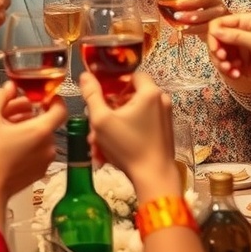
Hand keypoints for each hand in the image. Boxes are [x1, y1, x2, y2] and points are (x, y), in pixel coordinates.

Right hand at [0, 83, 66, 200]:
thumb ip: (0, 96)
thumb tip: (10, 87)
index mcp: (41, 130)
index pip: (60, 109)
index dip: (53, 99)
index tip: (40, 97)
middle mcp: (48, 146)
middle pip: (45, 122)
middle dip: (28, 113)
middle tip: (8, 112)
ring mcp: (44, 161)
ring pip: (40, 137)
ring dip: (26, 129)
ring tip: (4, 130)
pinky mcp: (38, 173)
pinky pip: (37, 151)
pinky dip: (27, 145)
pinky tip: (8, 146)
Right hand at [80, 71, 179, 201]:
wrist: (154, 177)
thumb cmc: (128, 146)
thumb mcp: (102, 120)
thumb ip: (92, 95)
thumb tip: (85, 76)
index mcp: (149, 92)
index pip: (132, 74)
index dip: (115, 83)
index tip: (101, 96)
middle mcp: (161, 100)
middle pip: (131, 95)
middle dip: (110, 109)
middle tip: (96, 124)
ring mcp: (165, 117)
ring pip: (135, 112)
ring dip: (116, 123)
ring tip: (99, 142)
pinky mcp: (165, 132)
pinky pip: (143, 124)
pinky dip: (128, 131)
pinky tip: (113, 148)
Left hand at [173, 0, 227, 36]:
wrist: (214, 30)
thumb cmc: (197, 14)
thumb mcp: (189, 3)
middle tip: (177, 3)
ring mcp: (218, 11)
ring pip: (208, 11)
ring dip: (192, 14)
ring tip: (178, 17)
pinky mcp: (217, 25)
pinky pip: (207, 26)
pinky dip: (194, 28)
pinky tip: (184, 29)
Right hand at [207, 11, 250, 97]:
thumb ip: (236, 36)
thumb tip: (215, 31)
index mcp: (248, 21)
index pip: (221, 22)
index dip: (214, 35)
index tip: (215, 49)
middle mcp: (242, 33)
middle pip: (216, 38)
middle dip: (216, 51)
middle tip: (222, 61)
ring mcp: (240, 49)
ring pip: (218, 53)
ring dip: (221, 63)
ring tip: (230, 70)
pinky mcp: (240, 63)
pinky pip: (225, 65)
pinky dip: (227, 70)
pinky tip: (236, 75)